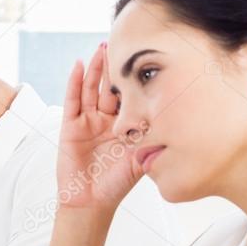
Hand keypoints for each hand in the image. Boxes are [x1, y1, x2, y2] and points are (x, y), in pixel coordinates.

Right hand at [57, 43, 143, 212]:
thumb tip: (176, 121)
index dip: (135, 79)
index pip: (129, 96)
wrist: (92, 202)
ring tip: (103, 48)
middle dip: (116, 67)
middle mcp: (105, 120)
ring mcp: (87, 121)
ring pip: (92, 88)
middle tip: (124, 42)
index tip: (146, 58)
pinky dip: (75, 81)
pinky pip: (72, 100)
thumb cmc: (116, 184)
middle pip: (110, 87)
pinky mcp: (70, 126)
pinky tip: (79, 65)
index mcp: (123, 126)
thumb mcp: (140, 158)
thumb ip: (152, 140)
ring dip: (97, 68)